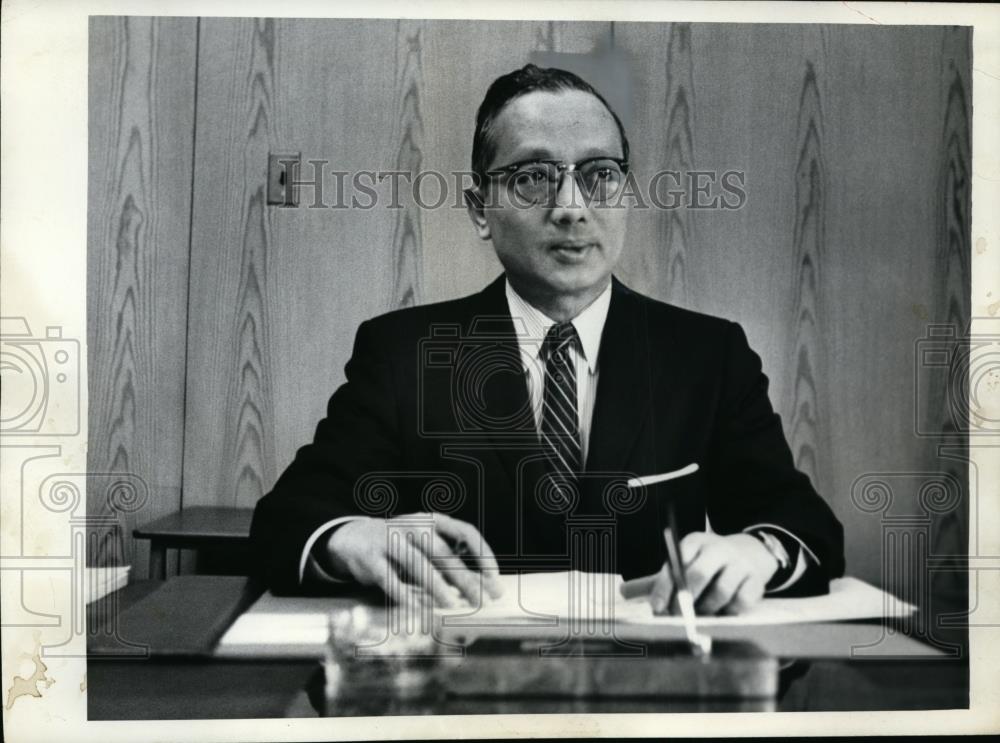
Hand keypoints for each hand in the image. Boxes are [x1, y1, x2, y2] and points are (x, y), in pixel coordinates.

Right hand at [321, 512, 503, 607]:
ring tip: (453, 606)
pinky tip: (417, 610)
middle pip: (442, 552)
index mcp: (432, 520)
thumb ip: (449, 560)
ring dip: (437, 587)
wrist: (354, 537)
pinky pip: (389, 579)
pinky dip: (404, 596)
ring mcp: (390, 540)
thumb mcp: (425, 544)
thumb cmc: (402, 545)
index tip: (494, 576)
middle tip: (482, 600)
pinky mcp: (370, 558)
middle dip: (464, 577)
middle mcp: (413, 526)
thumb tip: (480, 587)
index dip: (482, 553)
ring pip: (417, 564)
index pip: (464, 531)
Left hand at [646, 531, 777, 615]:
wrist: (749, 553)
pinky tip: (723, 612)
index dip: (664, 588)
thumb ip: (656, 580)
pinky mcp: (755, 579)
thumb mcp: (682, 564)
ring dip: (707, 609)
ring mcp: (738, 563)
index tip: (656, 609)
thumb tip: (622, 592)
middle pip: (698, 575)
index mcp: (694, 542)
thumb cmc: (707, 564)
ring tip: (701, 615)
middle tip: (677, 617)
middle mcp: (717, 548)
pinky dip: (729, 612)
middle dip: (684, 601)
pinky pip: (741, 601)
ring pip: (720, 591)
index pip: (676, 563)